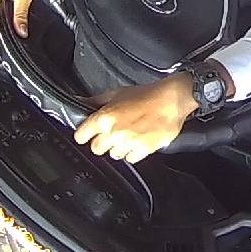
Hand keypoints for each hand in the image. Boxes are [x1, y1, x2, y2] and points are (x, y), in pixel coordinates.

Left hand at [73, 74, 199, 161]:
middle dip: (101, 141)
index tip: (88, 133)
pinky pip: (129, 159)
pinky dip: (132, 152)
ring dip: (118, 147)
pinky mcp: (143, 150)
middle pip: (96, 148)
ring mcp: (129, 143)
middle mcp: (114, 132)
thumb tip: (79, 102)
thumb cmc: (147, 94)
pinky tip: (137, 140)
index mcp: (105, 117)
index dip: (84, 133)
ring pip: (113, 155)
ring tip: (127, 135)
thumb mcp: (117, 93)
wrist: (172, 100)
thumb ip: (95, 101)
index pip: (81, 136)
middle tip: (111, 132)